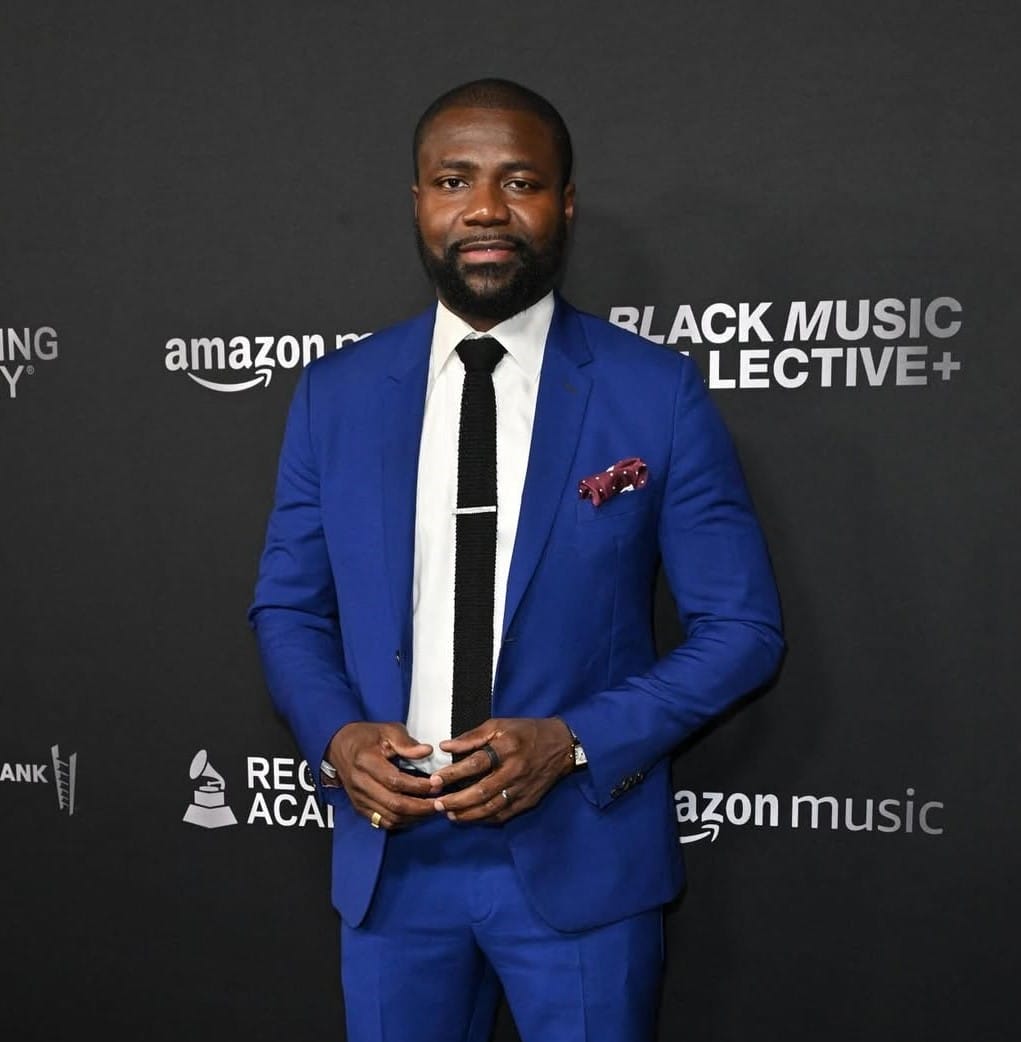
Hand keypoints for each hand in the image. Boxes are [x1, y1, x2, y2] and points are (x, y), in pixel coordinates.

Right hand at [327, 722, 440, 829]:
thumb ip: (406, 742)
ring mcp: (359, 798)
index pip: (395, 781)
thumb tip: (426, 751)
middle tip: (440, 803)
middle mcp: (360, 783)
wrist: (338, 746)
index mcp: (365, 762)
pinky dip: (402, 822)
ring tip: (432, 809)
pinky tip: (416, 814)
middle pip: (393, 804)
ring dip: (414, 817)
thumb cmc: (364, 737)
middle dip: (421, 807)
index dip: (418, 785)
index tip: (436, 783)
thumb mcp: (386, 730)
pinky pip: (382, 822)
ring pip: (390, 817)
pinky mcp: (360, 807)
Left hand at [430, 717, 574, 823]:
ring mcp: (522, 789)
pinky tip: (471, 818)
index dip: (453, 773)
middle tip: (438, 804)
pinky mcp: (527, 801)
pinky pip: (503, 815)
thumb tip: (446, 746)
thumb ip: (472, 736)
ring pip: (491, 807)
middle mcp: (514, 771)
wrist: (562, 746)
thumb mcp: (500, 725)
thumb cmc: (526, 732)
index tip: (435, 780)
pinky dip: (485, 819)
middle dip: (456, 800)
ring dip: (468, 814)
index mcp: (507, 748)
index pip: (476, 763)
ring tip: (449, 815)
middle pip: (481, 791)